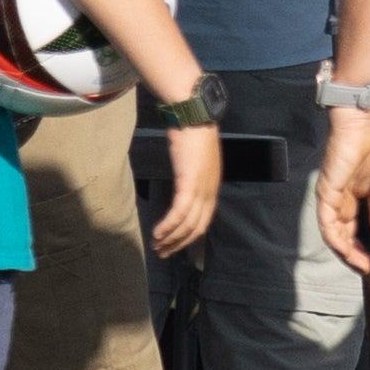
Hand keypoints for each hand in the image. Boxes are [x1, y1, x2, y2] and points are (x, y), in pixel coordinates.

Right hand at [149, 121, 220, 255]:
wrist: (193, 117)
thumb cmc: (192, 135)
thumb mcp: (194, 162)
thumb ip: (192, 176)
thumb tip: (183, 188)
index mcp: (212, 187)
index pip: (203, 220)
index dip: (189, 236)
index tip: (174, 245)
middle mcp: (210, 191)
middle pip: (197, 227)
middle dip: (179, 243)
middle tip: (163, 252)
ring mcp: (202, 188)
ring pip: (188, 223)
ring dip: (171, 238)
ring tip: (157, 246)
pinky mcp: (190, 183)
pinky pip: (180, 212)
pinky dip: (168, 225)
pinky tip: (157, 233)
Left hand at [314, 102, 369, 267]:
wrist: (365, 125)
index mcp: (355, 200)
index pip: (357, 232)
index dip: (367, 250)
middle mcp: (340, 204)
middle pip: (344, 238)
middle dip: (357, 258)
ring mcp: (331, 200)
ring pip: (334, 236)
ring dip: (347, 254)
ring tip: (363, 267)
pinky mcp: (326, 194)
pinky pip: (327, 224)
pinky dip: (337, 240)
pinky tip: (349, 252)